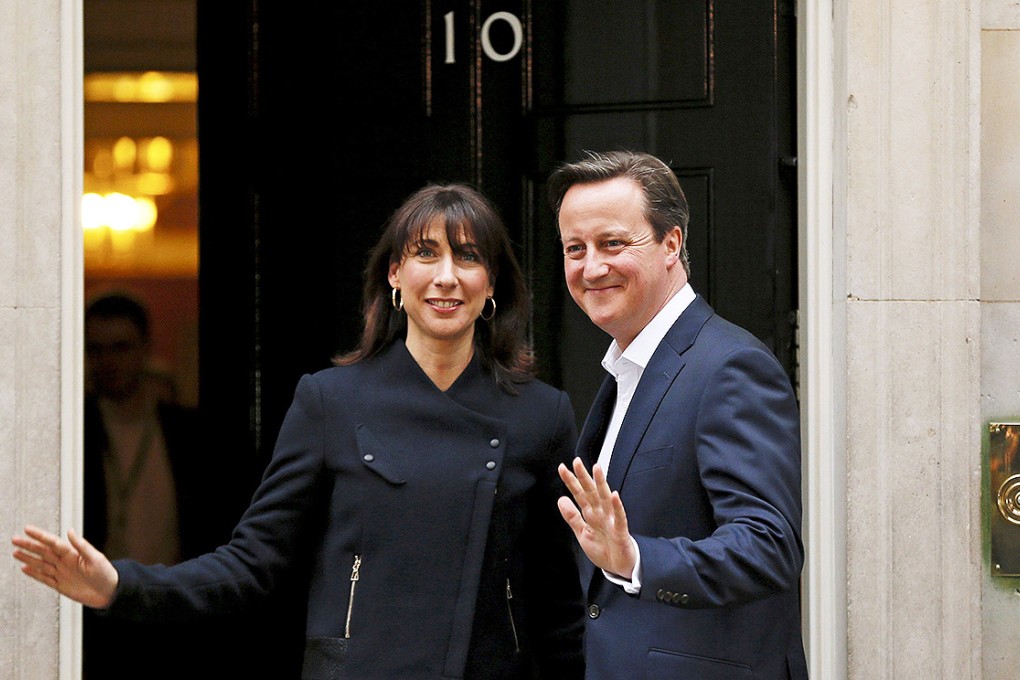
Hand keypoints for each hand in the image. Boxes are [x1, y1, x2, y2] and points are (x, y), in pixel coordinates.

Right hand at [12, 525, 117, 608]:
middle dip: (29, 546)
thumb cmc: (106, 573)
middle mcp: (65, 562)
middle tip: (15, 539)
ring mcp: (62, 573)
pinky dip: (34, 573)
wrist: (109, 592)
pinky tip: (25, 567)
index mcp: (73, 554)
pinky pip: (44, 578)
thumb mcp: (95, 558)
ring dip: (28, 558)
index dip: (40, 536)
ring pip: (41, 564)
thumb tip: (70, 531)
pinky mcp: (60, 585)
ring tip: (15, 552)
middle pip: (43, 552)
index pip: (53, 542)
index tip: (27, 529)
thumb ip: (81, 545)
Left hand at [557, 457, 636, 578]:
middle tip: (577, 461)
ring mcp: (611, 520)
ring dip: (601, 484)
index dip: (571, 481)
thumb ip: (572, 516)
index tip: (562, 468)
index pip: (579, 494)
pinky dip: (617, 507)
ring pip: (605, 499)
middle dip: (584, 477)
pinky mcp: (621, 531)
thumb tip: (561, 499)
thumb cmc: (603, 548)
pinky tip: (615, 496)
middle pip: (591, 492)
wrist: (619, 567)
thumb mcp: (582, 533)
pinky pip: (619, 517)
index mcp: (590, 514)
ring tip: (597, 469)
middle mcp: (600, 513)